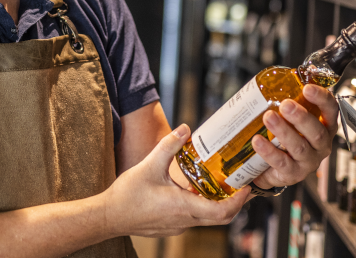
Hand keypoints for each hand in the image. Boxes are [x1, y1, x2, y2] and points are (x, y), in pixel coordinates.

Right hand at [100, 124, 252, 236]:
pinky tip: (195, 192)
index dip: (239, 201)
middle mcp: (184, 221)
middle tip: (242, 186)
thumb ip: (169, 145)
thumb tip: (185, 128)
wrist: (108, 216)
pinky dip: (202, 208)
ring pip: (207, 220)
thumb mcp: (149, 164)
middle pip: (221, 219)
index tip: (247, 188)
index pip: (222, 211)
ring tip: (221, 186)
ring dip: (217, 205)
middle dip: (235, 203)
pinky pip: (194, 220)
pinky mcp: (170, 228)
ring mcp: (178, 227)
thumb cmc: (127, 195)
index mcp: (183, 207)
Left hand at [251, 83, 338, 190]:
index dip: (322, 98)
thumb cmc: (285, 137)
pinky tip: (258, 140)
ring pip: (299, 147)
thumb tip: (276, 78)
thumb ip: (289, 99)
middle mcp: (321, 144)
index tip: (307, 88)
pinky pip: (282, 162)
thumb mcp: (291, 119)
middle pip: (317, 131)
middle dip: (301, 117)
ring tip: (268, 117)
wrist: (272, 166)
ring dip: (284, 131)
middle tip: (286, 105)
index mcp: (325, 126)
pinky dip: (269, 151)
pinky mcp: (293, 174)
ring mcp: (308, 161)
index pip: (331, 110)